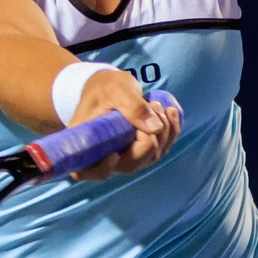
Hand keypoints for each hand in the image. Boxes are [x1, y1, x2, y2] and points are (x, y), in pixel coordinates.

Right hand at [66, 67, 182, 180]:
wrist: (111, 86)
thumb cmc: (105, 87)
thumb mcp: (116, 90)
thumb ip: (133, 107)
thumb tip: (155, 129)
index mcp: (86, 142)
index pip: (88, 171)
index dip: (102, 169)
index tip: (114, 155)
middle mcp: (105, 155)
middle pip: (129, 165)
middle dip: (148, 141)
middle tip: (152, 109)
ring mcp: (126, 154)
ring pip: (150, 157)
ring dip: (163, 132)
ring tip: (156, 105)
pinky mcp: (142, 149)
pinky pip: (162, 147)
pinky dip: (171, 130)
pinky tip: (170, 112)